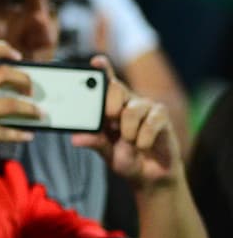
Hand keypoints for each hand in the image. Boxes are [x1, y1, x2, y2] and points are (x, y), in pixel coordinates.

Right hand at [0, 41, 39, 168]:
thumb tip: (10, 98)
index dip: (2, 48)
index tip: (17, 55)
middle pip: (1, 73)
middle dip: (23, 79)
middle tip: (32, 90)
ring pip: (9, 104)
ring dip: (29, 109)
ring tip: (40, 114)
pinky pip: (4, 132)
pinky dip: (19, 134)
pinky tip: (27, 135)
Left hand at [72, 56, 180, 189]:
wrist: (150, 174)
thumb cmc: (126, 158)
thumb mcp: (106, 153)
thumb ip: (94, 142)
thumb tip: (76, 138)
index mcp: (110, 107)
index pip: (106, 84)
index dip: (102, 70)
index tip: (95, 62)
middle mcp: (128, 102)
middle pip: (116, 89)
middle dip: (109, 105)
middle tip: (109, 121)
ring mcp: (146, 107)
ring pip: (132, 109)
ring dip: (127, 131)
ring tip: (129, 142)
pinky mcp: (162, 116)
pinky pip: (151, 121)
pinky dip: (143, 138)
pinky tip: (143, 146)